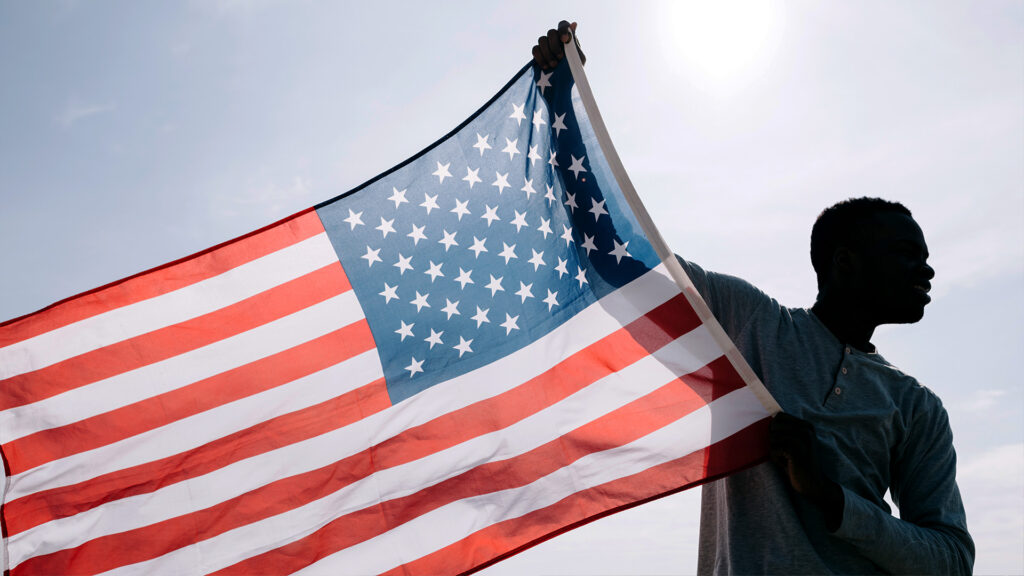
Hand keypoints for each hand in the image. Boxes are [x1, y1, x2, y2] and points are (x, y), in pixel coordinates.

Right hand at [532, 20, 584, 69]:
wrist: (560, 87)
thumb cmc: (572, 74)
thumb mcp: (578, 58)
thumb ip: (574, 42)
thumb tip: (573, 24)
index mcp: (567, 40)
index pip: (563, 25)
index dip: (563, 30)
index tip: (564, 40)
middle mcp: (555, 40)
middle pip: (551, 32)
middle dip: (554, 45)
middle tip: (560, 58)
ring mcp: (545, 47)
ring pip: (541, 39)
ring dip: (548, 53)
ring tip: (553, 65)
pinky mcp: (537, 54)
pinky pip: (535, 49)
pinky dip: (540, 57)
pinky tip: (545, 67)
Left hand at [770, 412, 844, 529]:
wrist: (814, 484)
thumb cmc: (799, 464)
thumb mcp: (795, 443)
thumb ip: (785, 431)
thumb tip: (767, 421)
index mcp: (807, 426)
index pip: (779, 416)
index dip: (775, 430)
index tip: (786, 444)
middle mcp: (805, 429)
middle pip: (773, 426)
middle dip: (775, 441)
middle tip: (787, 453)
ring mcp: (801, 438)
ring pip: (772, 438)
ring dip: (776, 451)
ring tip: (789, 460)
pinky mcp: (794, 449)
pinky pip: (773, 449)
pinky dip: (776, 459)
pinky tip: (789, 465)